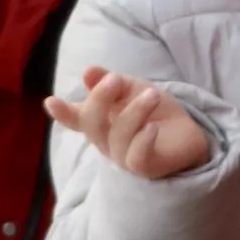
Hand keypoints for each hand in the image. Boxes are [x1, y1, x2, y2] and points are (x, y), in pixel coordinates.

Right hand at [41, 66, 212, 180]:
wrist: (189, 134)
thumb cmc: (156, 112)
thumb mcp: (134, 90)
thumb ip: (112, 83)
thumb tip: (88, 71)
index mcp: (101, 123)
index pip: (78, 119)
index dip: (63, 113)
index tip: (50, 101)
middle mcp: (107, 142)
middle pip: (92, 124)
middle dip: (99, 99)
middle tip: (115, 79)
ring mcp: (124, 157)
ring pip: (118, 136)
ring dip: (134, 111)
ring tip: (152, 94)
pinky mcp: (146, 167)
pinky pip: (138, 157)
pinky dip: (143, 140)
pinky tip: (153, 127)